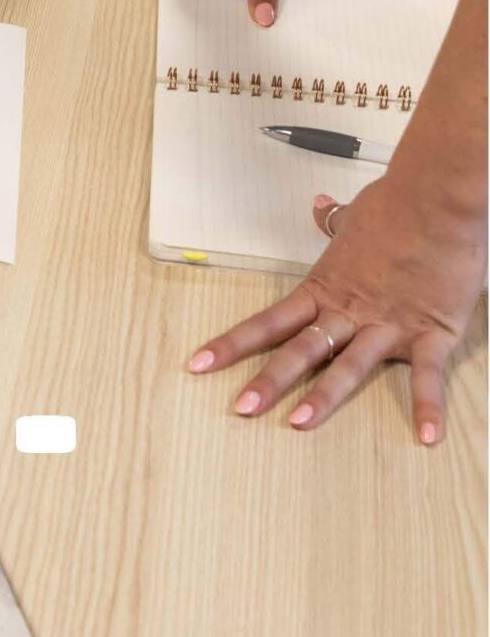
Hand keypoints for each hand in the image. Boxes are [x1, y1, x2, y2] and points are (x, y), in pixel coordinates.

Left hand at [185, 173, 485, 442]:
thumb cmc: (396, 204)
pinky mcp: (431, 331)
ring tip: (299, 424)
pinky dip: (430, 406)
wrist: (438, 199)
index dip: (231, 345)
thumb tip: (319, 204)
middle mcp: (349, 312)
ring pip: (349, 367)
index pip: (268, 322)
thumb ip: (333, 220)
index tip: (198, 364)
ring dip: (324, 397)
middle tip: (240, 409)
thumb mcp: (355, 215)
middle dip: (268, 381)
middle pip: (300, 351)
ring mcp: (388, 324)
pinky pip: (428, 375)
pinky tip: (428, 436)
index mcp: (324, 290)